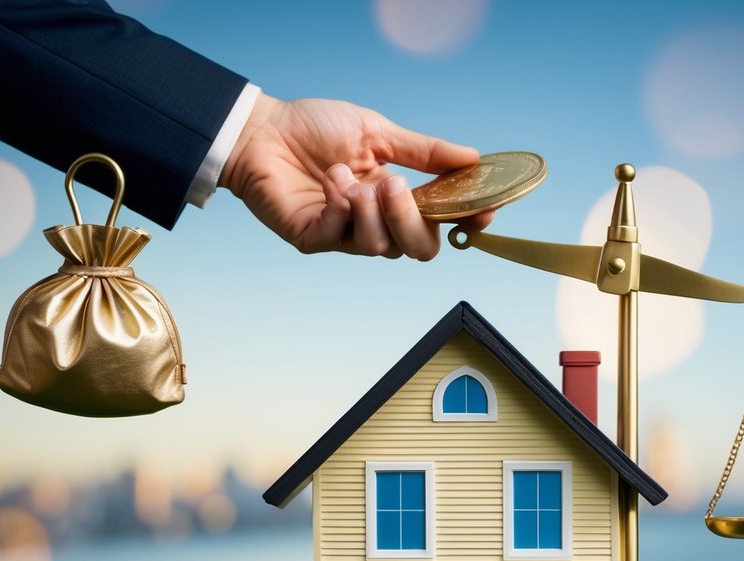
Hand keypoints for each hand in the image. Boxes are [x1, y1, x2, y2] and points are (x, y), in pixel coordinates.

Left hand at [221, 94, 493, 260]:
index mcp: (397, 197)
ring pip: (381, 248)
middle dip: (413, 220)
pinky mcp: (314, 239)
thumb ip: (424, 151)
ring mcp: (345, 235)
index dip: (465, 220)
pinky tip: (330, 181)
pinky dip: (341, 208)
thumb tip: (473, 159)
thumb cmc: (315, 128)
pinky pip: (342, 238)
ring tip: (347, 175)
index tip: (481, 209)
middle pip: (419, 249)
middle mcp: (376, 221)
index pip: (442, 222)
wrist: (262, 130)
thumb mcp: (378, 132)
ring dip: (369, 209)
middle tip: (394, 185)